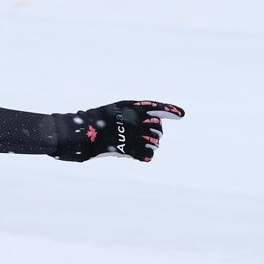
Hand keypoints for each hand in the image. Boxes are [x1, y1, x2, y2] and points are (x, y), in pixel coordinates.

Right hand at [52, 100, 184, 161]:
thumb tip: (154, 121)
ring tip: (143, 146)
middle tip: (148, 136)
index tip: (181, 114)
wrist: (82, 133)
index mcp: (130, 108)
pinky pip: (147, 155)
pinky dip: (146, 155)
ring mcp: (131, 135)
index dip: (170, 110)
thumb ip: (133, 113)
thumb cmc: (97, 120)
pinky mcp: (127, 149)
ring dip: (151, 145)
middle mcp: (133, 120)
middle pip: (157, 128)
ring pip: (154, 142)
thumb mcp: (115, 110)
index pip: (155, 108)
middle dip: (156, 133)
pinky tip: (142, 155)